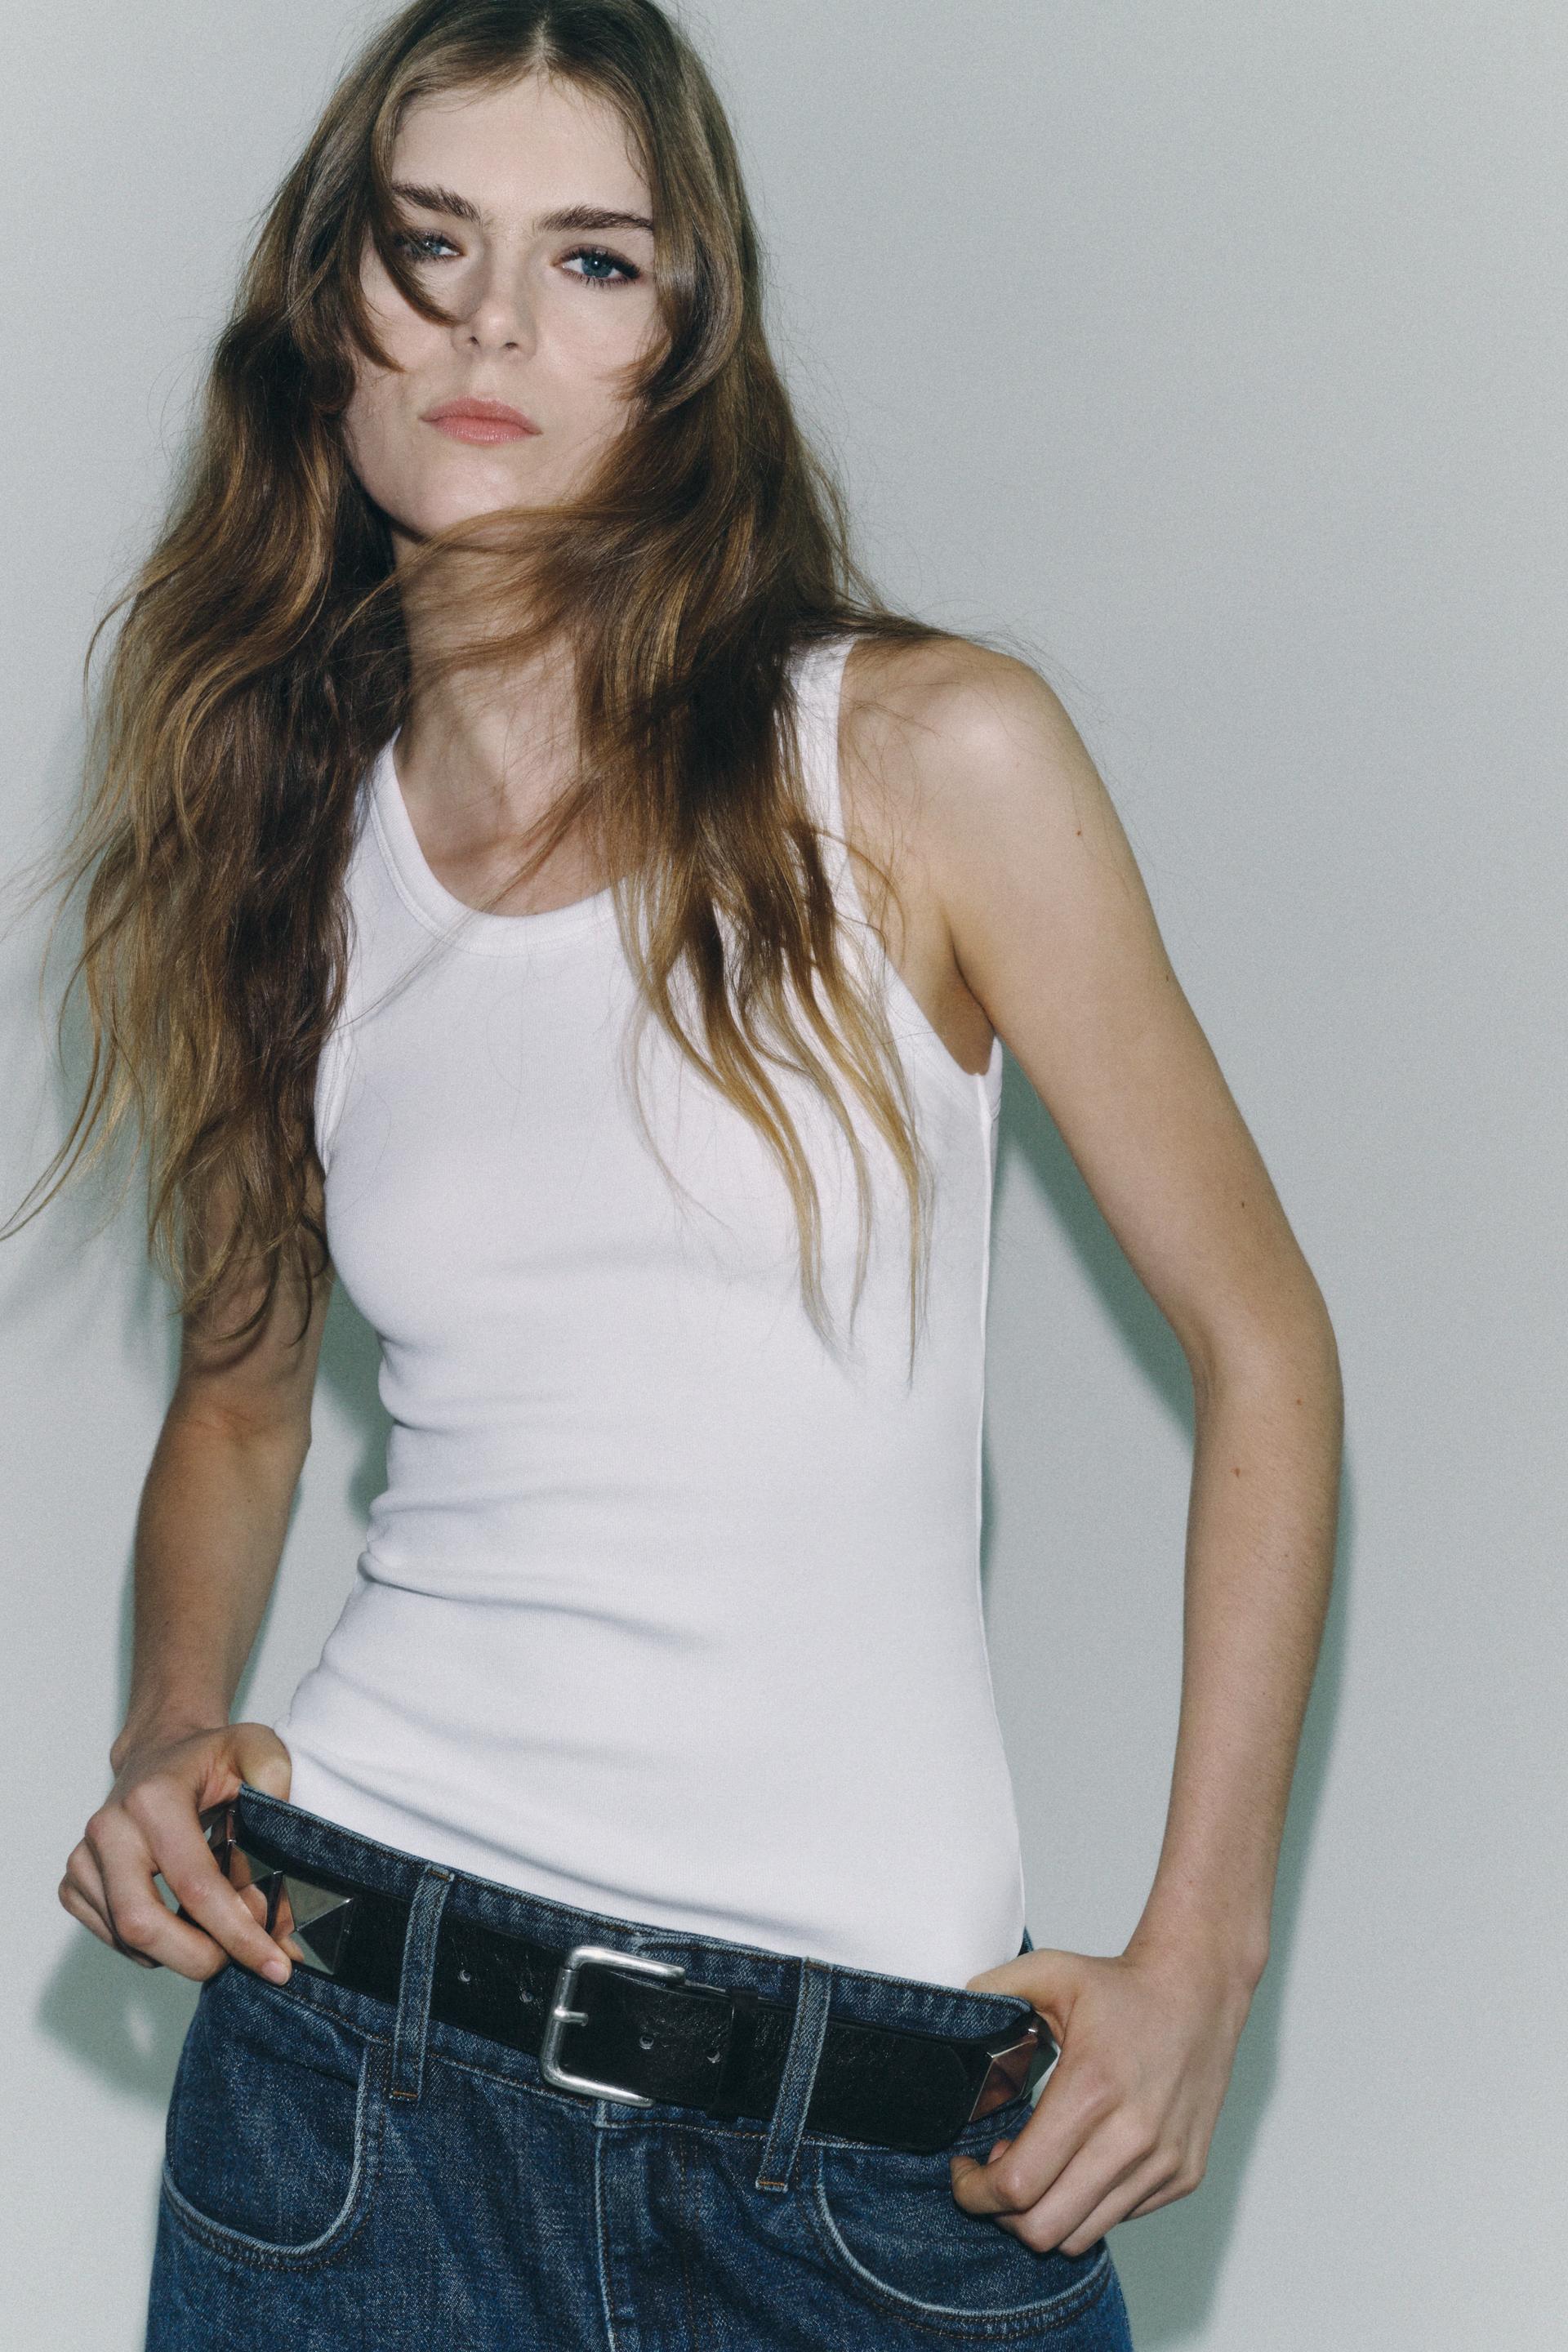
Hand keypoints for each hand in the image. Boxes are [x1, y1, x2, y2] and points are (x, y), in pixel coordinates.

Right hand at [60, 1723, 293, 1984]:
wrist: (160, 1751)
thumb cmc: (211, 1757)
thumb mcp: (259, 1752)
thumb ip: (279, 1805)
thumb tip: (276, 1888)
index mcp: (154, 1800)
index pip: (195, 1886)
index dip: (238, 1934)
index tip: (276, 1965)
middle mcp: (109, 1829)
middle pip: (144, 1925)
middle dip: (199, 1958)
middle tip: (242, 1961)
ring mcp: (84, 1858)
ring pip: (128, 1939)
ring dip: (182, 1953)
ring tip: (222, 1933)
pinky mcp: (75, 1882)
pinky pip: (113, 1938)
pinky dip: (155, 1947)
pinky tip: (185, 1923)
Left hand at [950, 1937, 1256, 2252]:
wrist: (1199, 1991)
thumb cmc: (1123, 1987)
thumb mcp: (1051, 1972)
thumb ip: (994, 1989)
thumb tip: (949, 2012)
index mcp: (1092, 2091)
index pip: (1019, 2186)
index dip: (975, 2192)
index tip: (963, 2171)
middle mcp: (1133, 2138)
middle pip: (1045, 2229)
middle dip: (1001, 2215)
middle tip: (991, 2178)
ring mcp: (1163, 2163)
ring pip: (1082, 2234)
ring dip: (1044, 2214)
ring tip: (1034, 2167)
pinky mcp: (1184, 2176)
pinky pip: (1119, 2218)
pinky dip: (1087, 2205)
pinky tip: (1076, 2163)